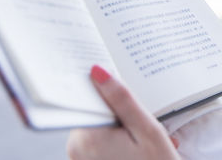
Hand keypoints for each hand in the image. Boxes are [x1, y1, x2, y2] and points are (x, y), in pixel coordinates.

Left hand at [66, 66, 180, 159]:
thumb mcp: (147, 131)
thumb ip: (122, 100)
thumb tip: (97, 70)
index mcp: (86, 137)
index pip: (87, 97)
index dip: (104, 88)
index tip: (119, 81)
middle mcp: (75, 150)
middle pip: (94, 112)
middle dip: (118, 111)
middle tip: (142, 120)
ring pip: (98, 127)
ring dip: (120, 126)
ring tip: (142, 140)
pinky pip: (99, 143)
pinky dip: (117, 141)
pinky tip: (136, 149)